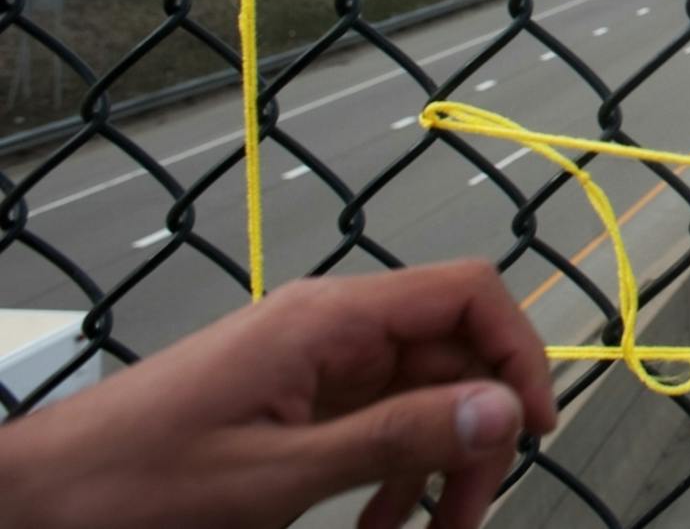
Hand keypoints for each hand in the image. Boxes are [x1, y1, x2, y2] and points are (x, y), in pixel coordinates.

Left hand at [0, 260, 556, 528]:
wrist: (38, 499)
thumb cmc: (141, 483)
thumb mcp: (280, 475)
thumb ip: (397, 438)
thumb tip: (504, 408)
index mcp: (333, 320)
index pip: (468, 292)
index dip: (518, 350)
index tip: (533, 429)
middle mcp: (332, 328)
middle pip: (451, 353)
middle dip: (475, 432)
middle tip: (466, 517)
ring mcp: (314, 364)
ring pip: (420, 396)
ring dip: (437, 466)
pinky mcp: (294, 401)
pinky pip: (375, 424)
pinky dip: (390, 476)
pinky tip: (377, 528)